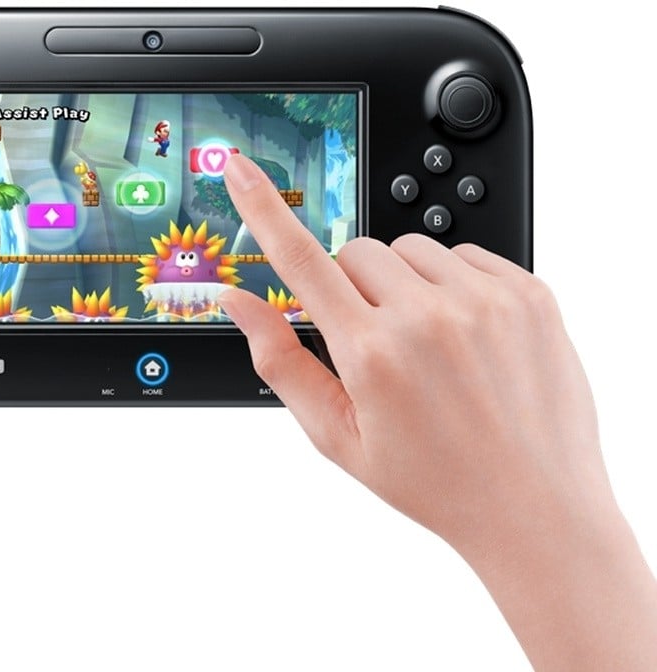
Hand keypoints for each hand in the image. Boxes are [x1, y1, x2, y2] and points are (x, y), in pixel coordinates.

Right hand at [218, 153, 656, 670]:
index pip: (301, 260)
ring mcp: (484, 300)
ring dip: (403, 282)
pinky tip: (463, 336)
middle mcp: (428, 317)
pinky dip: (453, 283)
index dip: (262, 208)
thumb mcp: (337, 436)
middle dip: (350, 285)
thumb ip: (281, 361)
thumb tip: (240, 303)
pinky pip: (465, 253)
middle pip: (356, 251)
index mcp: (371, 354)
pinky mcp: (528, 292)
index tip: (240, 169)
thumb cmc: (433, 480)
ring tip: (426, 343)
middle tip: (372, 340)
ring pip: (410, 248)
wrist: (533, 506)